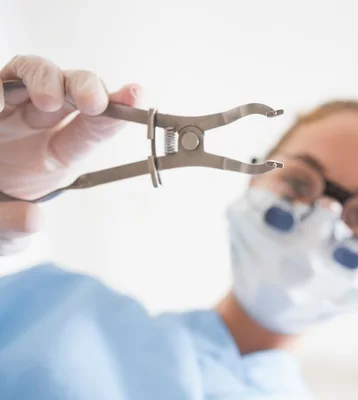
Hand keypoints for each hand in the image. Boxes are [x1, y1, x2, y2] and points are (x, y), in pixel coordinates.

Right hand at [0, 55, 141, 254]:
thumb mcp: (1, 231)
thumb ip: (12, 227)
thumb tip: (34, 220)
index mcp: (58, 152)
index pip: (94, 128)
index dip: (119, 110)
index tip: (136, 96)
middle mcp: (38, 123)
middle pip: (73, 89)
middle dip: (88, 88)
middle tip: (93, 103)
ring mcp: (8, 107)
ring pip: (35, 72)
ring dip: (47, 79)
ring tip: (48, 100)